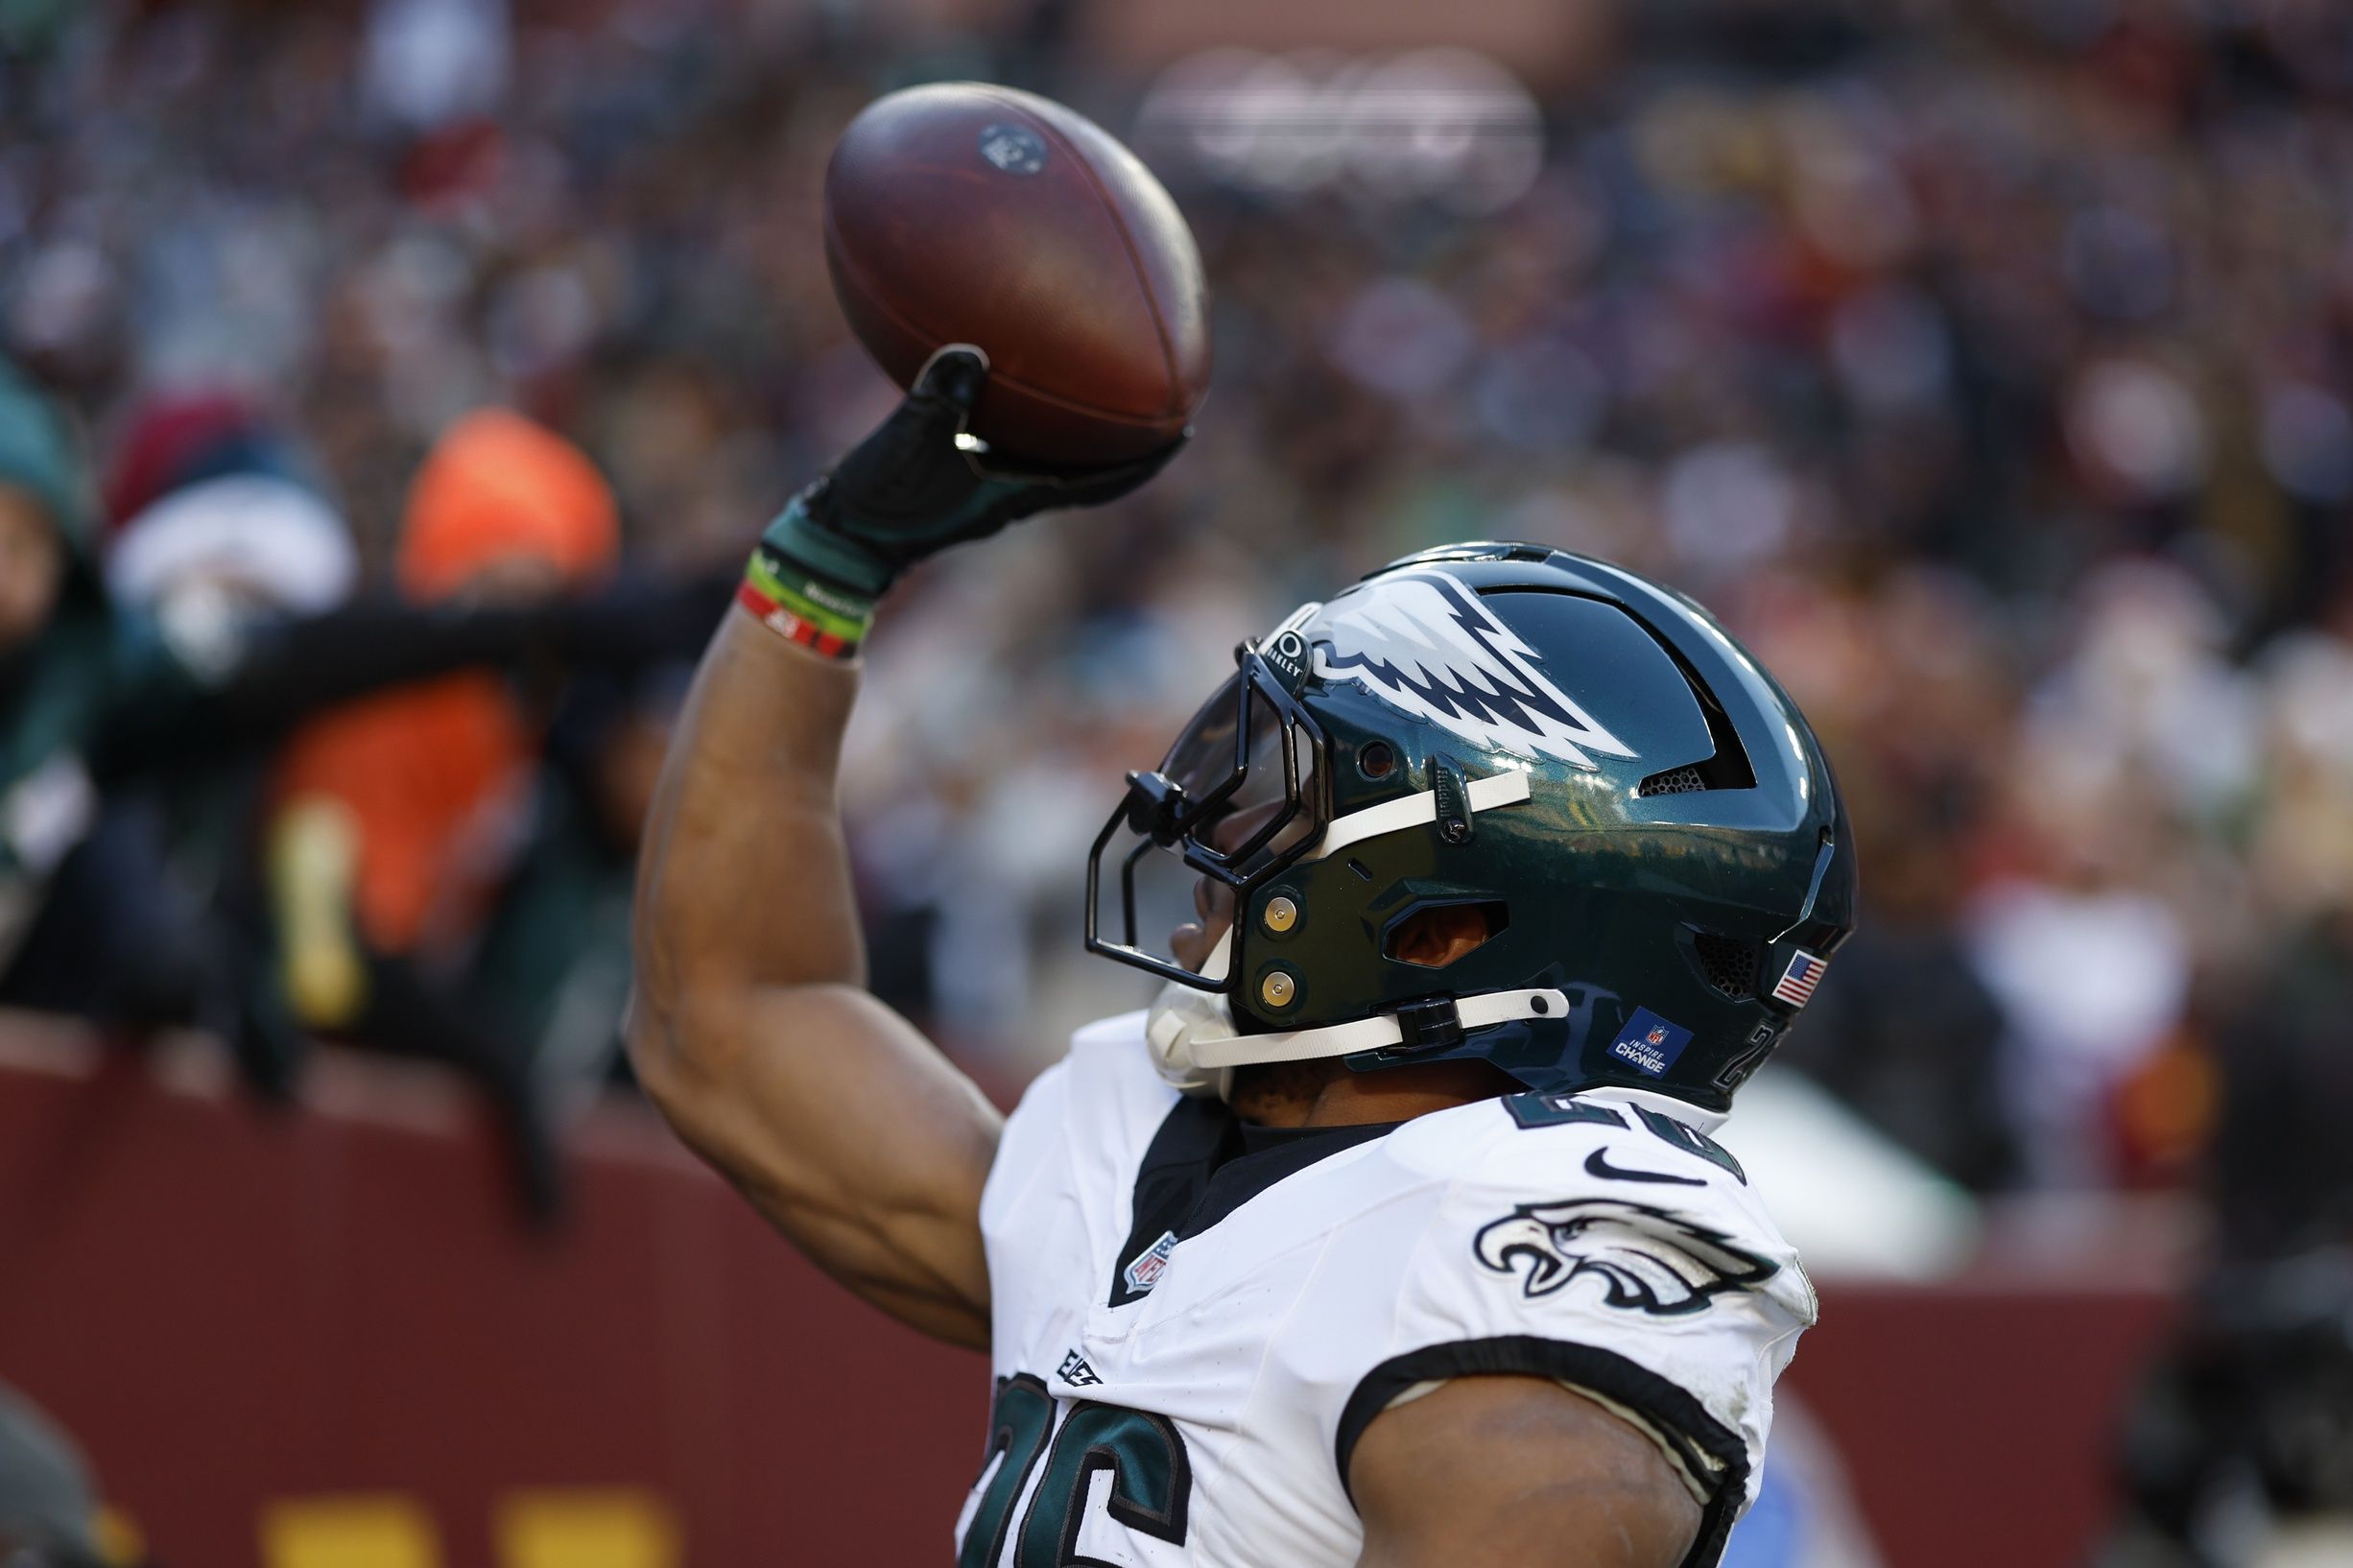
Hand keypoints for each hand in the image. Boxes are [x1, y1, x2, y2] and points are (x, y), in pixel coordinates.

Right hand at [763, 346, 1184, 606]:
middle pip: (1091, 463)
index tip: (1185, 431)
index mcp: (1019, 492)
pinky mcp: (961, 471)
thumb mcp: (907, 442)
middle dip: (1130, 434)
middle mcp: (1014, 490)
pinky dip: (1023, 408)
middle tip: (1167, 398)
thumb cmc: (879, 502)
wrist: (842, 539)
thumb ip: (939, 397)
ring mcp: (989, 483)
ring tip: (1108, 381)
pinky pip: (1008, 435)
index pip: (1100, 479)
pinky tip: (1008, 368)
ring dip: (1082, 425)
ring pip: (1052, 451)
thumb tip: (970, 349)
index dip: (1146, 460)